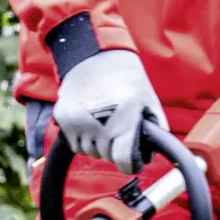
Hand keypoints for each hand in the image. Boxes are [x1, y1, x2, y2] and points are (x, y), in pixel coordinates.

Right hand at [52, 46, 164, 171]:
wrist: (94, 54)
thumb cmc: (126, 77)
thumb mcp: (149, 101)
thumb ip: (156, 129)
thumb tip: (153, 152)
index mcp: (123, 117)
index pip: (122, 160)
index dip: (130, 164)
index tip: (131, 162)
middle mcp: (98, 120)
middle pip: (106, 156)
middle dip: (114, 148)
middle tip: (118, 130)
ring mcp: (78, 120)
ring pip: (89, 152)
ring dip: (97, 144)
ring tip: (103, 122)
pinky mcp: (63, 117)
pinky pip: (74, 143)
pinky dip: (82, 137)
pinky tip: (90, 120)